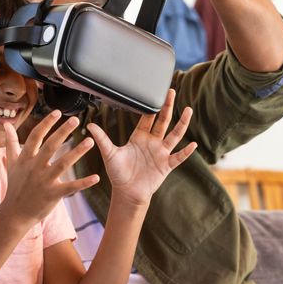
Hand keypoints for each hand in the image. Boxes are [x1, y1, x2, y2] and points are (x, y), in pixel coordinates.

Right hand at [0, 111, 99, 224]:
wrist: (15, 213)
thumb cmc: (15, 186)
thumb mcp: (11, 163)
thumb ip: (11, 142)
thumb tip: (7, 124)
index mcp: (26, 159)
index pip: (36, 136)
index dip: (46, 123)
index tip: (57, 112)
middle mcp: (35, 168)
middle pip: (50, 146)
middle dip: (63, 132)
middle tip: (75, 120)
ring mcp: (44, 181)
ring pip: (63, 164)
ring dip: (77, 152)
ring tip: (90, 141)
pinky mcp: (53, 195)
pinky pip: (71, 187)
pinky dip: (84, 183)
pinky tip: (96, 177)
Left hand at [88, 90, 196, 206]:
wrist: (127, 192)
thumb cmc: (118, 173)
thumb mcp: (109, 154)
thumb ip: (102, 139)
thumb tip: (89, 125)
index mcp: (139, 137)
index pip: (147, 118)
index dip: (152, 106)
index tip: (156, 93)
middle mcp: (153, 142)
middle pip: (163, 121)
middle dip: (167, 106)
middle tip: (171, 92)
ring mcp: (161, 153)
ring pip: (174, 135)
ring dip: (181, 123)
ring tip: (188, 110)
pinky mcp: (166, 165)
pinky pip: (178, 157)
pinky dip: (186, 152)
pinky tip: (193, 144)